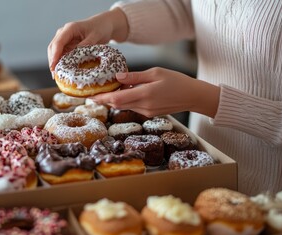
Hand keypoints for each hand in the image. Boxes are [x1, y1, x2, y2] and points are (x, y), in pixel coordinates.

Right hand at [47, 8, 128, 71]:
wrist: (104, 25)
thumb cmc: (100, 28)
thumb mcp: (95, 36)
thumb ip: (86, 44)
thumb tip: (77, 54)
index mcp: (70, 29)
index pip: (58, 43)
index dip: (54, 55)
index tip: (54, 66)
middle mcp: (64, 33)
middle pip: (53, 48)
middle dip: (52, 61)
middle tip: (54, 75)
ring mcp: (65, 40)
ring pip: (55, 52)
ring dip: (55, 63)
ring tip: (57, 76)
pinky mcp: (68, 46)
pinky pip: (61, 55)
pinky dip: (61, 63)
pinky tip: (62, 72)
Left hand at [90, 67, 220, 117]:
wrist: (193, 96)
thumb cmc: (177, 81)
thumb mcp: (155, 73)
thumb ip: (135, 77)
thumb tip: (117, 77)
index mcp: (145, 95)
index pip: (116, 99)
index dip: (101, 99)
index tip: (89, 96)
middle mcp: (144, 107)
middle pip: (117, 105)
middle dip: (104, 99)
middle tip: (92, 92)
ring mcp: (147, 112)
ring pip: (124, 106)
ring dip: (115, 99)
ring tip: (107, 90)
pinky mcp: (149, 113)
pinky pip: (133, 107)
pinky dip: (126, 100)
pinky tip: (124, 92)